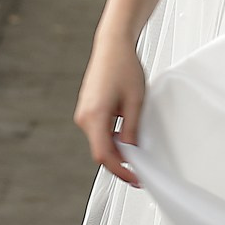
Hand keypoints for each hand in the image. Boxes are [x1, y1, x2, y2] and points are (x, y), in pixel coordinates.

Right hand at [74, 38, 147, 185]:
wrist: (112, 46)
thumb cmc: (123, 67)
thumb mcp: (135, 101)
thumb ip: (132, 129)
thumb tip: (131, 151)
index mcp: (94, 116)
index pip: (104, 155)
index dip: (120, 170)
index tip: (135, 178)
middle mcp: (84, 117)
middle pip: (102, 150)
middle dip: (121, 160)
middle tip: (140, 168)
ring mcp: (83, 113)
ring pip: (101, 141)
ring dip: (118, 147)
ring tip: (137, 146)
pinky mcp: (87, 109)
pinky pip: (99, 131)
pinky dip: (112, 136)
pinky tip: (126, 132)